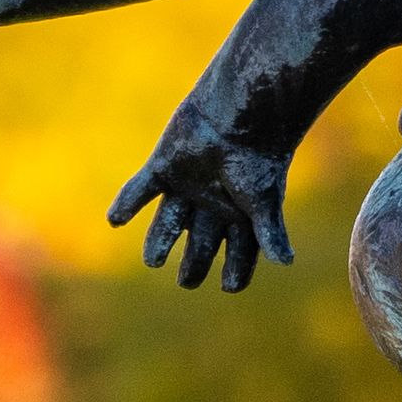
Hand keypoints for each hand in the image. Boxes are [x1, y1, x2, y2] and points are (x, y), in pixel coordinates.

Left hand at [102, 106, 294, 290]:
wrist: (238, 115)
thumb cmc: (256, 158)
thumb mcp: (263, 200)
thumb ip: (268, 231)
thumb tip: (286, 263)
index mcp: (240, 212)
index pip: (240, 250)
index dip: (236, 269)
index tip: (229, 286)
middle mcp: (213, 202)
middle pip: (203, 241)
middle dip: (194, 262)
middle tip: (186, 282)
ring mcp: (187, 185)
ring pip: (170, 221)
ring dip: (160, 240)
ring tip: (151, 261)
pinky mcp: (163, 167)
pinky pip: (141, 189)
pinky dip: (127, 204)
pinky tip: (114, 220)